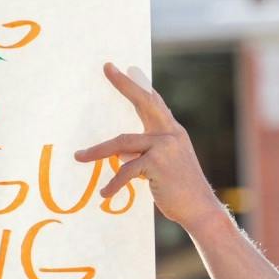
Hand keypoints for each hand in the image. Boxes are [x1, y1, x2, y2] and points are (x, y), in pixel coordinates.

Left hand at [74, 63, 228, 230]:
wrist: (200, 210)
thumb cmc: (179, 190)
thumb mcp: (161, 167)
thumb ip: (143, 155)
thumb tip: (120, 153)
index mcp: (172, 132)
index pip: (154, 102)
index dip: (138, 86)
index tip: (123, 69)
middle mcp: (170, 134)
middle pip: (144, 102)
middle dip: (125, 84)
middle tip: (108, 68)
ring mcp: (165, 147)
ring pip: (122, 143)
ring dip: (97, 151)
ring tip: (78, 157)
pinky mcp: (157, 164)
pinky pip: (126, 170)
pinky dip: (113, 184)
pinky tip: (105, 194)